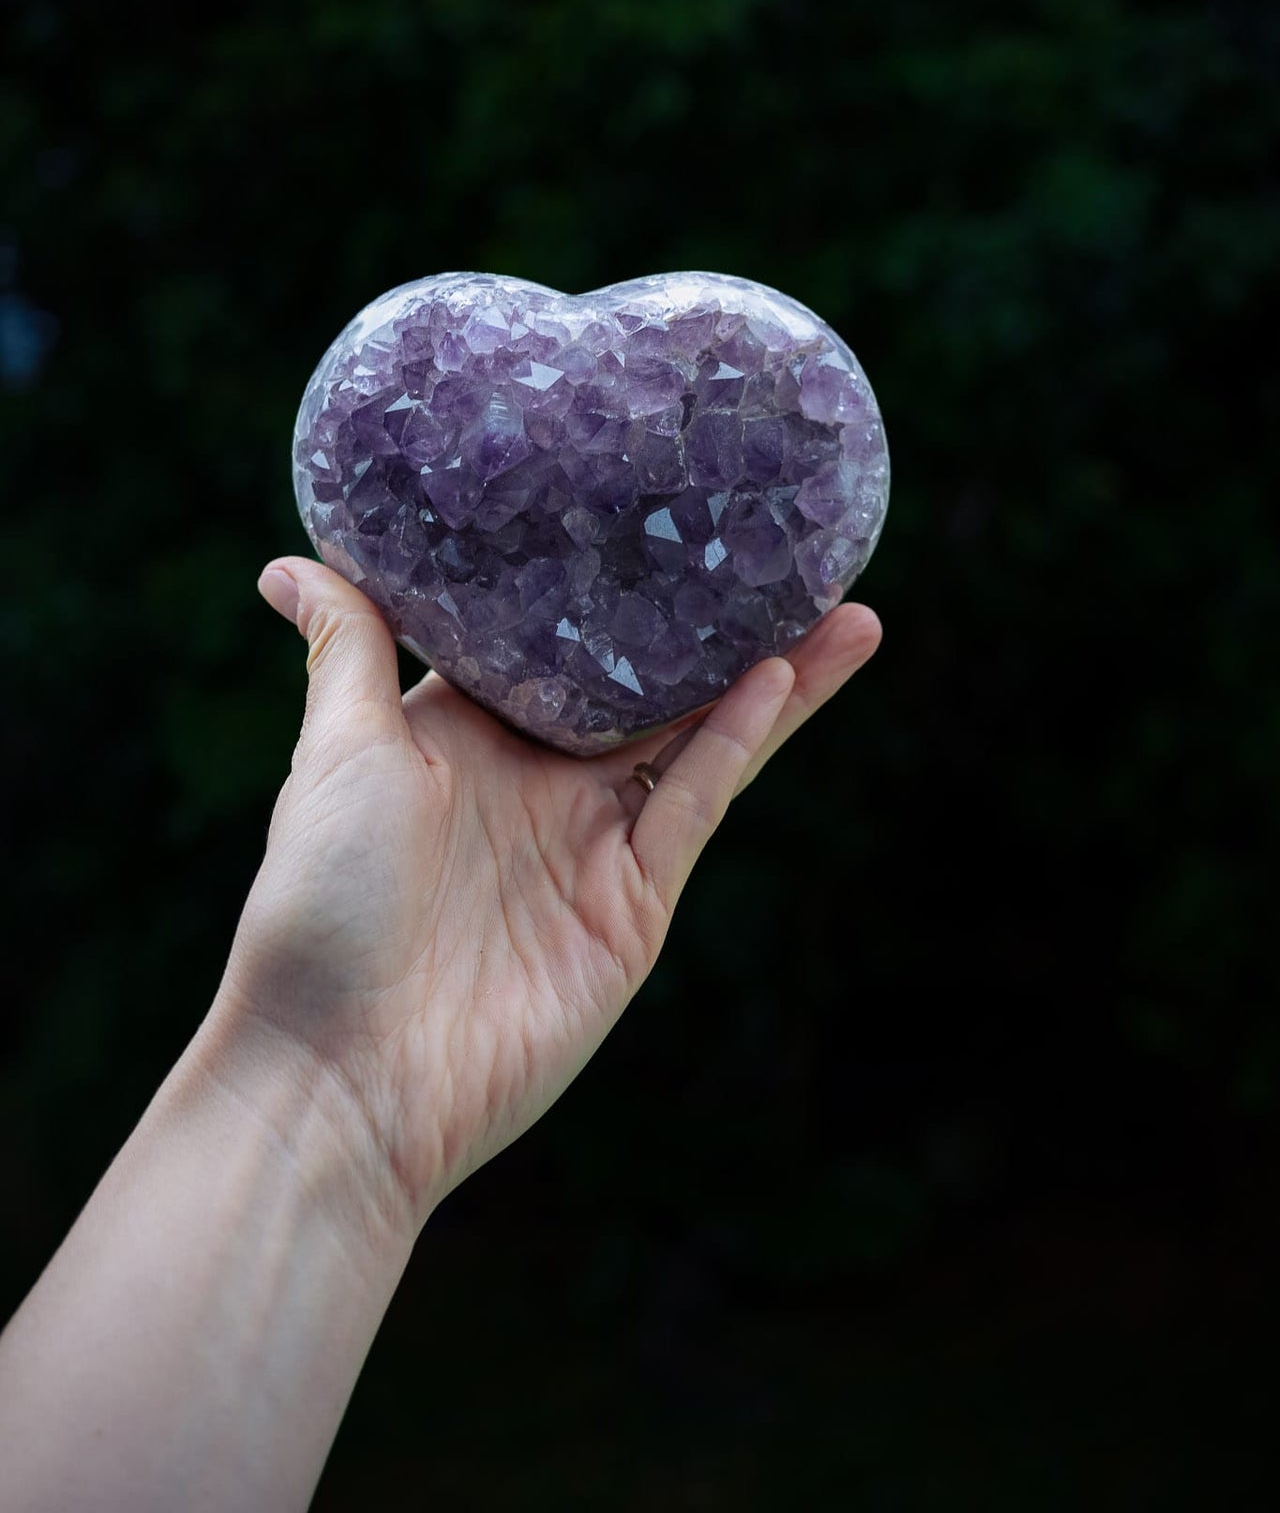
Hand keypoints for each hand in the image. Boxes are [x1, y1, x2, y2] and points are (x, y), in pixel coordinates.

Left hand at [219, 558, 880, 1236]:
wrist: (347, 1075)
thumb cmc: (322, 906)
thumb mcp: (337, 751)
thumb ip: (350, 650)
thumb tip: (287, 563)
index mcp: (467, 732)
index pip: (558, 635)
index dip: (612, 578)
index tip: (664, 507)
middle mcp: (539, 779)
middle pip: (651, 682)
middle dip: (720, 622)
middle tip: (789, 547)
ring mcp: (592, 844)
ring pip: (700, 737)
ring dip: (772, 676)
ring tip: (843, 605)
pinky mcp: (633, 906)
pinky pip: (695, 805)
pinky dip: (738, 741)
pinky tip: (783, 676)